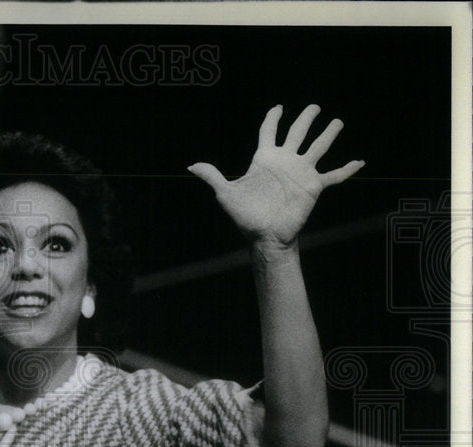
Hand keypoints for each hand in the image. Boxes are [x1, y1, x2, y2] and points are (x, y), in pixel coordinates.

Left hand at [187, 104, 363, 253]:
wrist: (265, 235)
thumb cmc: (245, 216)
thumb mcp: (226, 193)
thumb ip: (212, 176)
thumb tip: (191, 166)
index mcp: (265, 159)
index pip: (269, 132)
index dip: (272, 119)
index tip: (278, 107)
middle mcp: (285, 162)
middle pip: (297, 133)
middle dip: (305, 119)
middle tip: (314, 106)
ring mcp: (301, 173)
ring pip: (318, 147)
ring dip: (328, 134)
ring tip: (337, 121)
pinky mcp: (314, 186)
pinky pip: (334, 176)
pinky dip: (347, 169)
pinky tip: (360, 162)